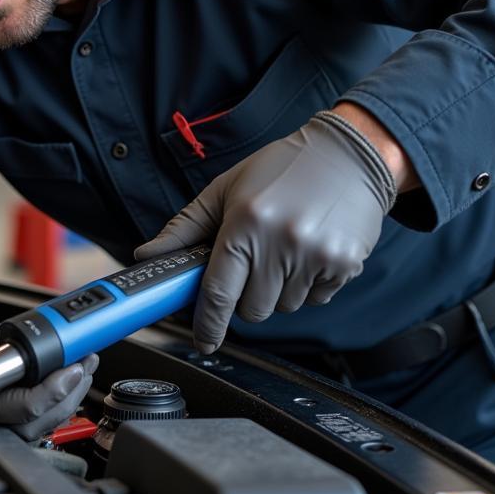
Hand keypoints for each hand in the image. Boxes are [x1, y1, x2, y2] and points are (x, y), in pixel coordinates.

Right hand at [0, 309, 97, 440]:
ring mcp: (10, 413)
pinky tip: (79, 370)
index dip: (48, 394)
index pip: (17, 410)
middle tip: (84, 364)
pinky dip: (70, 392)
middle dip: (69, 395)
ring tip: (86, 363)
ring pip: (48, 419)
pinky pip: (50, 410)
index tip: (70, 371)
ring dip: (74, 394)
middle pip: (39, 421)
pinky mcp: (22, 405)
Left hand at [135, 112, 396, 353]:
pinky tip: (309, 250)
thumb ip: (185, 227)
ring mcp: (316, 256)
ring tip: (284, 248)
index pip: (219, 291)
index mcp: (245, 223)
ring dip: (278, 289)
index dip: (207, 324)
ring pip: (284, 306)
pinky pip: (315, 299)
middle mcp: (281, 242)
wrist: (347, 154)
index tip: (203, 340)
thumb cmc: (280, 168)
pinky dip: (307, 284)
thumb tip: (146, 256)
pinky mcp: (345, 265)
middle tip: (253, 262)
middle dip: (245, 296)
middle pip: (252, 309)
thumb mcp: (225, 189)